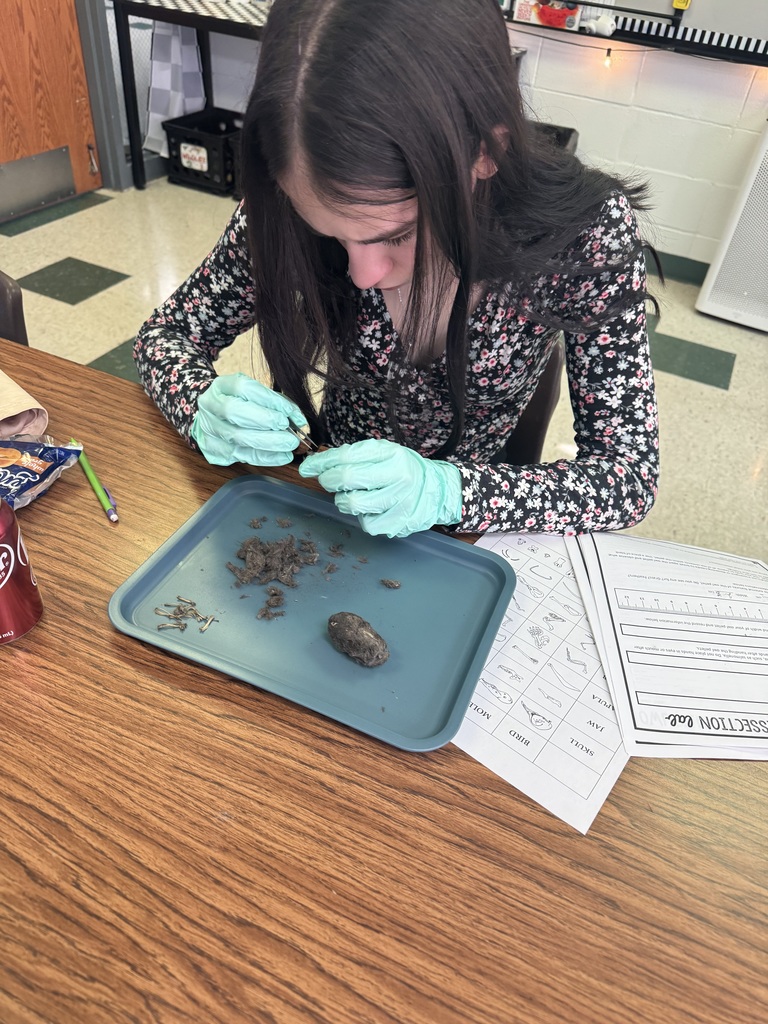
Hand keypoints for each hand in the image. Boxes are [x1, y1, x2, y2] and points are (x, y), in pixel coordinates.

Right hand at [190, 373, 306, 466]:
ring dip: (268, 443)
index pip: (244, 388)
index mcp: (222, 385)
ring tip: (289, 445)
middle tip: (289, 431)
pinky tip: (281, 456)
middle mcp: (210, 405)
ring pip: (237, 437)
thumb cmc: (240, 404)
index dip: (270, 400)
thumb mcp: (254, 394)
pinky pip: (241, 455)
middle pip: (234, 411)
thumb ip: (274, 402)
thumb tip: (297, 419)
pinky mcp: (213, 449)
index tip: (290, 413)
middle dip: (266, 421)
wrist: (212, 418)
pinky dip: (264, 457)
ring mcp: (209, 428)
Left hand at [299, 438, 462, 537]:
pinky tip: (371, 510)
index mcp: (392, 454)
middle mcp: (399, 476)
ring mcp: (401, 502)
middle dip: (329, 480)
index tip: (308, 467)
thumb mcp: (382, 453)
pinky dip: (363, 518)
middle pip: (346, 479)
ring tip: (353, 496)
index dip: (321, 462)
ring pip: (353, 505)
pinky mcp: (399, 523)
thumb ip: (351, 456)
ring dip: (344, 501)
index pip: (347, 455)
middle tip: (330, 481)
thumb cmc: (401, 469)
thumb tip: (312, 466)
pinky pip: (366, 524)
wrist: (436, 490)